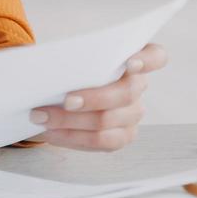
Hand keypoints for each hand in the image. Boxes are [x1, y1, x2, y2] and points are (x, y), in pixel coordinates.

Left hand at [28, 43, 167, 150]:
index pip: (155, 57)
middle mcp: (138, 87)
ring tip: (41, 117)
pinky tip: (50, 132)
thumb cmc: (71, 67)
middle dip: (93, 98)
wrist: (61, 91)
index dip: (146, 60)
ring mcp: (132, 113)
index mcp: (134, 58)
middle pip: (125, 94)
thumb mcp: (73, 55)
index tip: (129, 63)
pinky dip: (71, 137)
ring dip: (71, 121)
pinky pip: (100, 142)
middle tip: (65, 100)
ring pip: (107, 121)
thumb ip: (74, 56)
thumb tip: (50, 62)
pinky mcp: (122, 136)